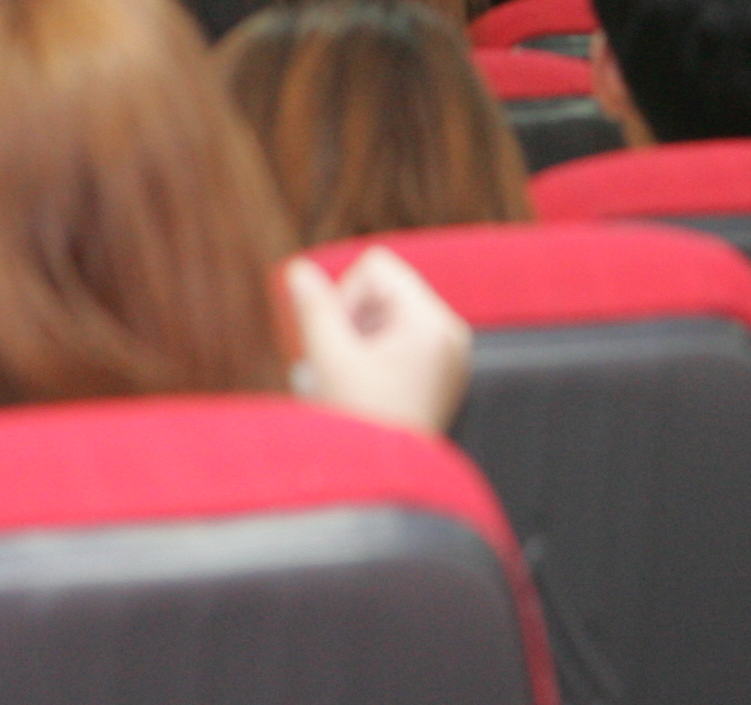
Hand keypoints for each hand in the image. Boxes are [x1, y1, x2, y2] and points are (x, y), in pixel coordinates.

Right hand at [285, 247, 472, 434]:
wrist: (386, 481)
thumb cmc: (362, 424)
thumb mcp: (330, 359)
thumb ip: (314, 308)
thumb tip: (300, 270)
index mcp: (432, 324)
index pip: (377, 269)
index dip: (346, 297)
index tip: (339, 340)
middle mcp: (451, 333)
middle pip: (387, 289)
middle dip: (355, 319)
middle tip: (345, 363)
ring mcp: (451, 354)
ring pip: (392, 313)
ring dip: (363, 337)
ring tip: (356, 377)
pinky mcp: (444, 371)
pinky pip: (405, 337)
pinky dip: (379, 352)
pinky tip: (369, 384)